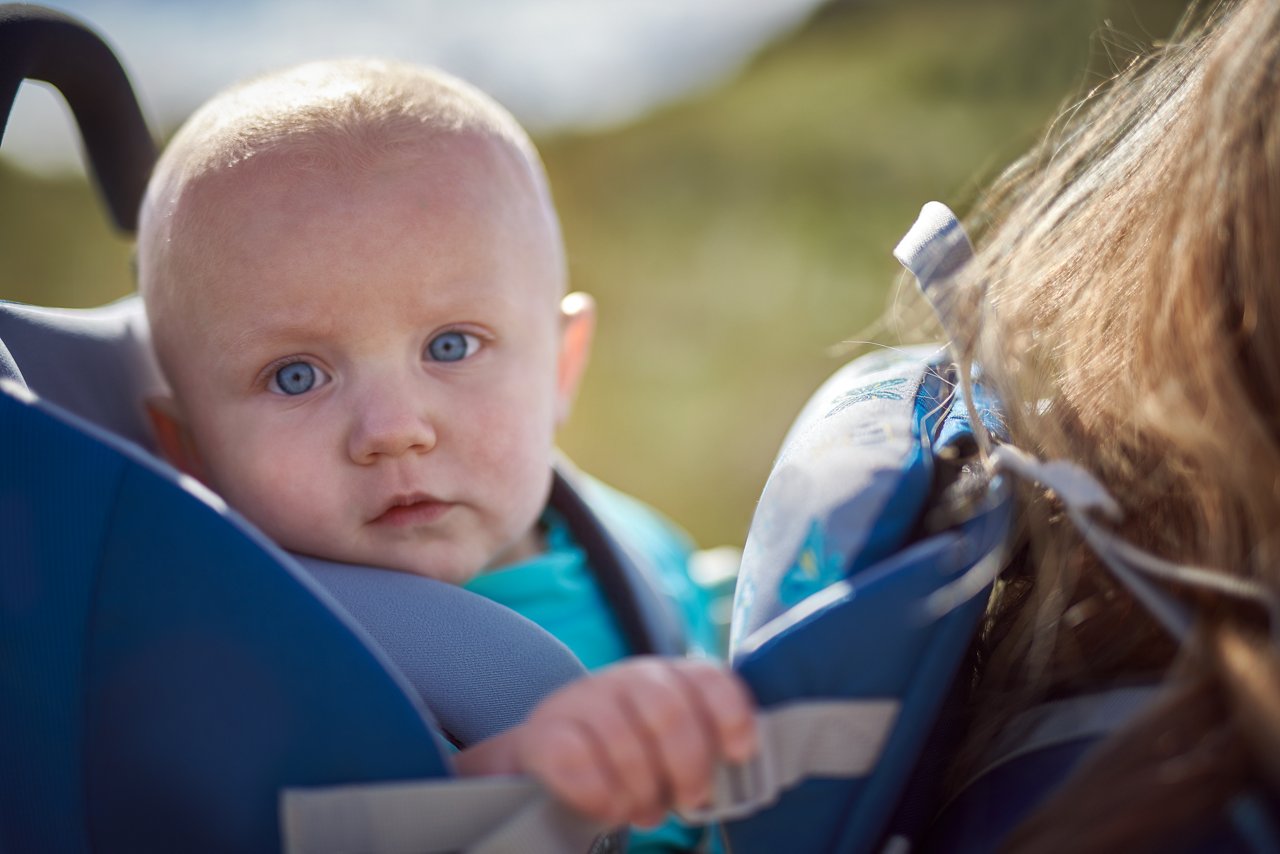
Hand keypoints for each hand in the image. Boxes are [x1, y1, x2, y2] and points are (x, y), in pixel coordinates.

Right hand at [454, 656, 756, 827]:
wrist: (552, 757)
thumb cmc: (631, 756)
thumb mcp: (671, 745)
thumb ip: (704, 746)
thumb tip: (742, 772)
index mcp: (669, 677)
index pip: (708, 678)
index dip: (730, 714)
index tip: (738, 753)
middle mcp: (628, 678)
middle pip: (670, 712)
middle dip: (687, 765)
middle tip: (687, 800)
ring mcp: (583, 699)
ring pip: (624, 738)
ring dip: (641, 789)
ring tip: (642, 811)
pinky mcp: (542, 732)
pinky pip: (574, 757)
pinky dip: (599, 792)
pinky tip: (607, 810)